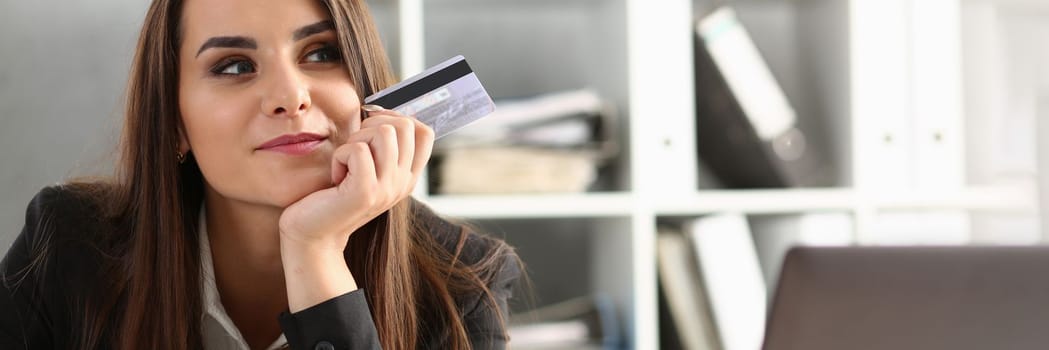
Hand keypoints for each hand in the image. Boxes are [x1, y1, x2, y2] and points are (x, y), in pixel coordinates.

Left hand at [278, 106, 434, 251]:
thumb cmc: (333, 195)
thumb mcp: (366, 168)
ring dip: (355, 140)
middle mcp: (403, 183)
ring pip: (383, 132)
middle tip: (355, 148)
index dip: (398, 117)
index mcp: (408, 176)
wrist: (313, 234)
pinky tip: (336, 177)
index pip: (424, 132)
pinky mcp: (366, 192)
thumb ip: (380, 145)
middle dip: (373, 125)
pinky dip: (340, 157)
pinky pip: (358, 150)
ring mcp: (388, 188)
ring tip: (346, 163)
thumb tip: (376, 109)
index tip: (373, 125)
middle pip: (404, 125)